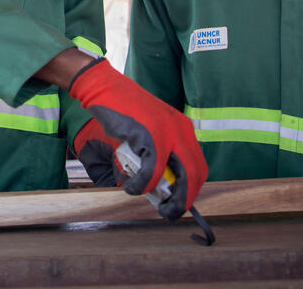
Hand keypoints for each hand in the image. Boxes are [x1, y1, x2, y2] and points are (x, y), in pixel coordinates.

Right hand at [68, 58, 206, 219]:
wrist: (104, 89)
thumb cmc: (123, 112)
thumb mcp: (150, 130)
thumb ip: (159, 151)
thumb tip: (162, 184)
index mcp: (183, 129)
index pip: (198, 166)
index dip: (191, 189)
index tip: (179, 203)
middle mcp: (180, 130)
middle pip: (194, 174)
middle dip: (184, 199)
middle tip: (170, 213)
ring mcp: (167, 132)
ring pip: (181, 176)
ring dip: (168, 198)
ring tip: (156, 206)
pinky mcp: (149, 135)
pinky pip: (152, 170)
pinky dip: (143, 185)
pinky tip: (132, 189)